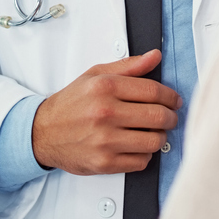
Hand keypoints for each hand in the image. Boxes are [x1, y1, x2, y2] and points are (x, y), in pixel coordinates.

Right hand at [32, 49, 182, 175]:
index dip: (171, 96)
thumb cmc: (71, 104)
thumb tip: (155, 56)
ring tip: (153, 132)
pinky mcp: (104, 163)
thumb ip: (129, 66)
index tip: (175, 100)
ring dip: (160, 137)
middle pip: (158, 116)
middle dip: (171, 117)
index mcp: (105, 88)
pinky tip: (137, 146)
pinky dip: (145, 155)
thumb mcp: (95, 75)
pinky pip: (141, 161)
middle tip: (170, 117)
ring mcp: (105, 140)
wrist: (43, 132)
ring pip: (154, 141)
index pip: (153, 91)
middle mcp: (105, 113)